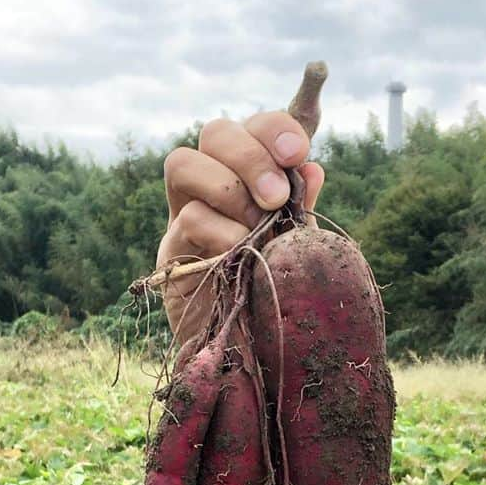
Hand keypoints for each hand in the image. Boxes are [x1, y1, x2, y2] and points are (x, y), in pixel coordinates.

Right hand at [156, 111, 324, 341]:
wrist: (255, 356)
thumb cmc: (280, 295)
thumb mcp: (299, 249)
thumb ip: (302, 209)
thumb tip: (313, 166)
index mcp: (249, 178)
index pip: (253, 128)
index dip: (274, 130)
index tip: (298, 154)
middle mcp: (213, 188)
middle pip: (215, 132)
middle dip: (250, 155)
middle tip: (276, 197)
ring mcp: (185, 216)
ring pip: (184, 163)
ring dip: (227, 186)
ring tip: (259, 224)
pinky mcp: (172, 254)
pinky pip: (187, 219)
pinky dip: (221, 230)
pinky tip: (242, 252)